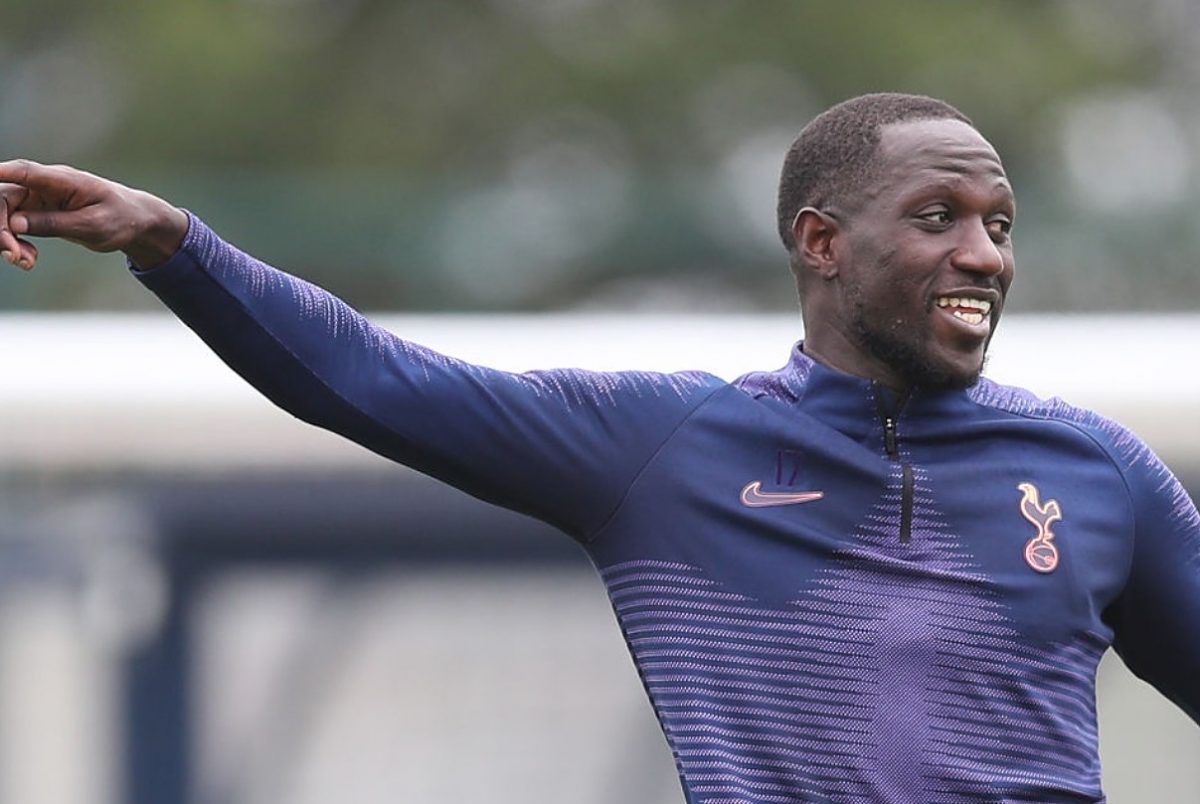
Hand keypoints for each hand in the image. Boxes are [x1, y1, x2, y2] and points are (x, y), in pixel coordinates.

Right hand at [0, 160, 189, 270]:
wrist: (135, 223)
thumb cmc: (120, 218)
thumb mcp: (92, 225)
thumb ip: (54, 223)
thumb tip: (15, 224)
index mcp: (62, 180)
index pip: (23, 171)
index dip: (1, 173)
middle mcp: (45, 186)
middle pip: (4, 197)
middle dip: (1, 228)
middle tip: (14, 256)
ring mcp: (40, 199)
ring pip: (6, 214)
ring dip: (7, 240)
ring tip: (25, 262)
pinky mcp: (39, 213)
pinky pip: (15, 226)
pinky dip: (17, 244)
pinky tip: (29, 260)